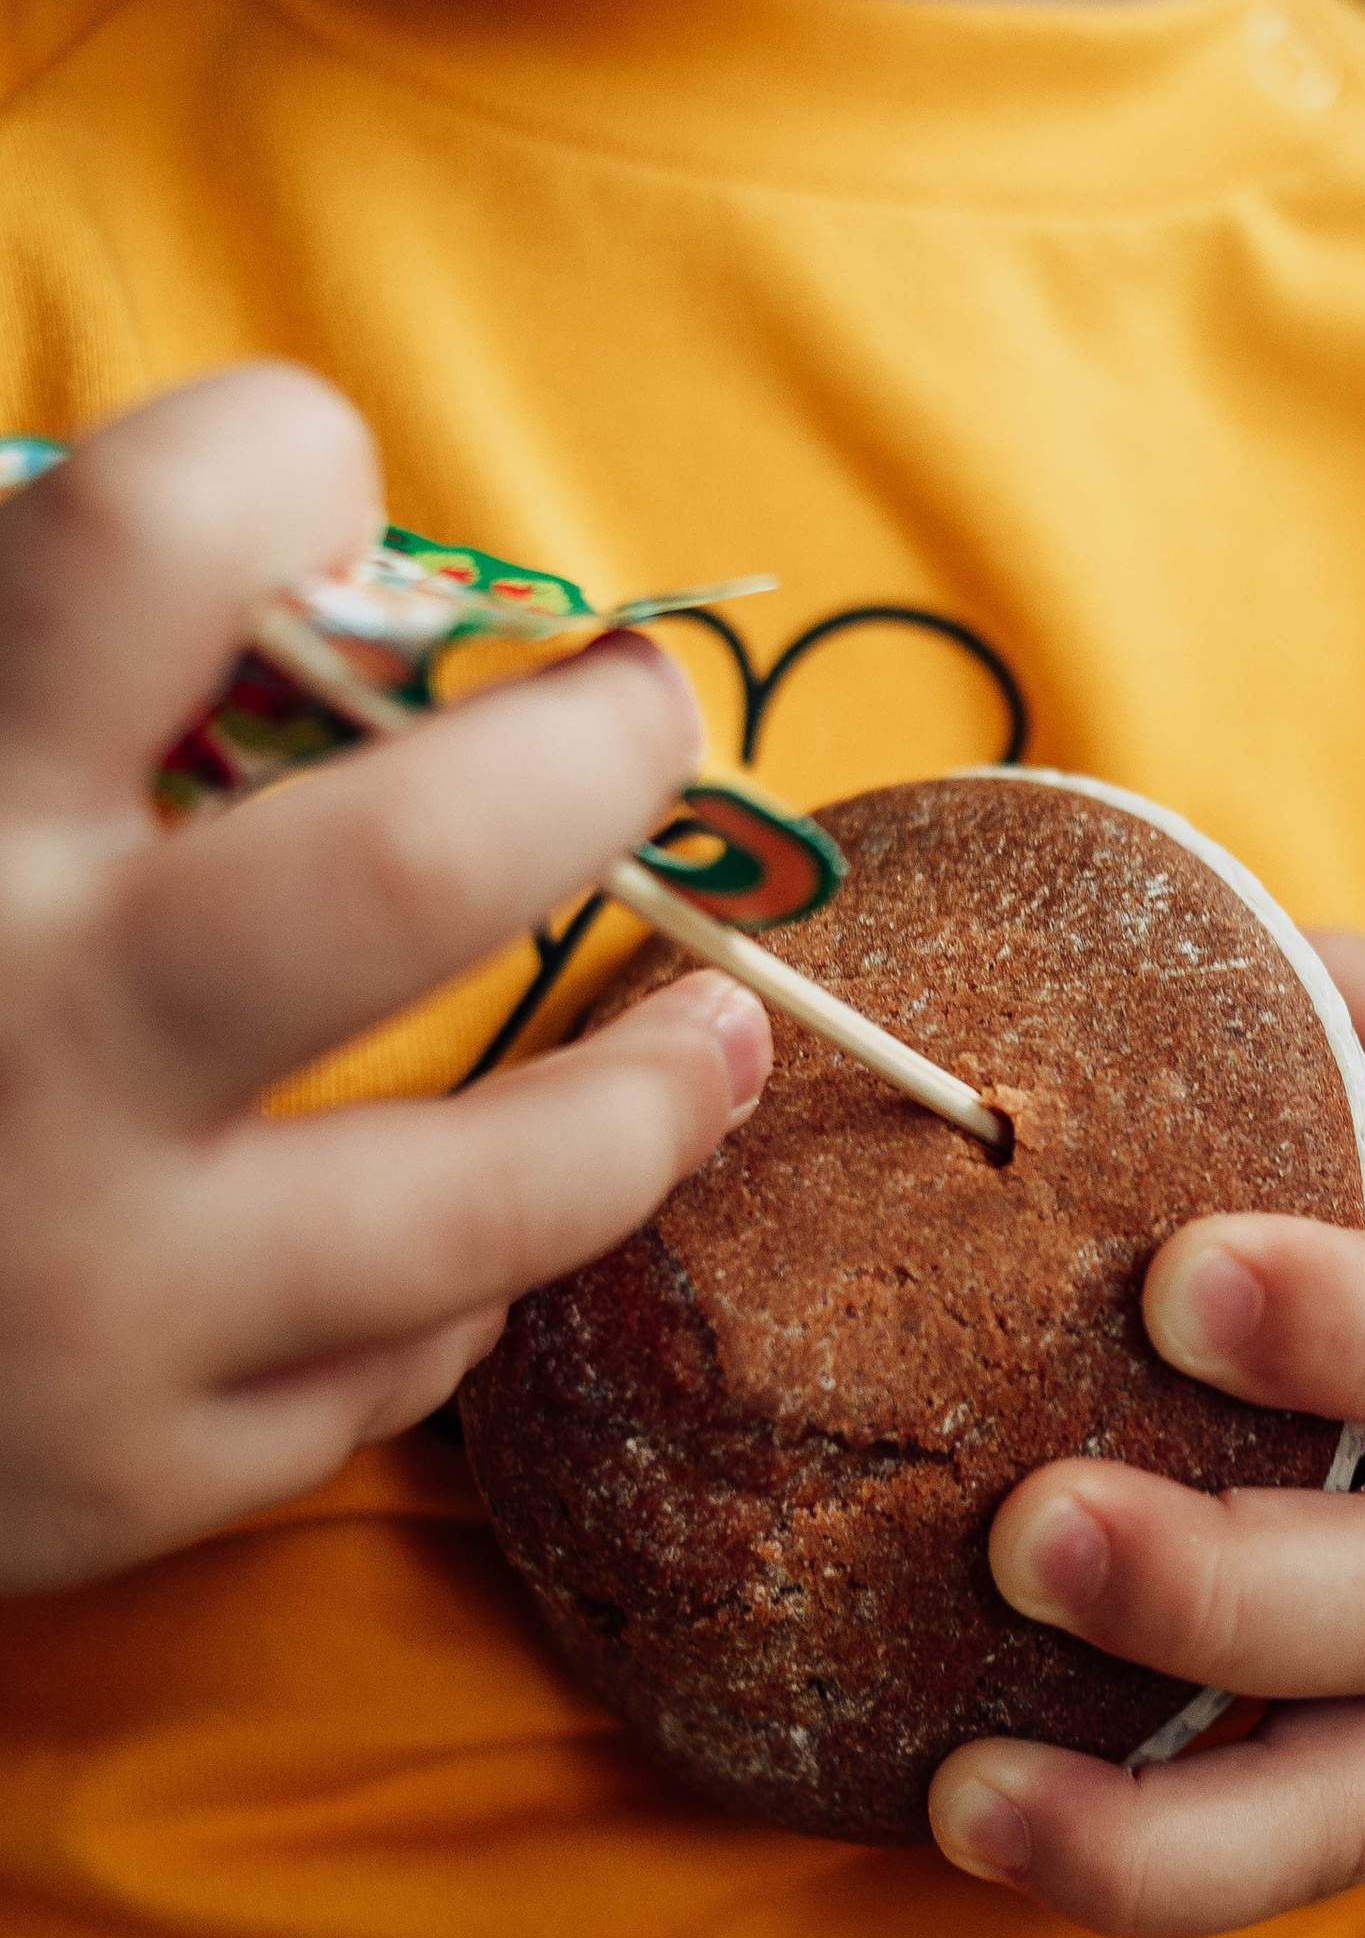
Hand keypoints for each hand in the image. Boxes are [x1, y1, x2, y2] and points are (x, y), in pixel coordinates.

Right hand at [0, 366, 769, 1590]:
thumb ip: (7, 672)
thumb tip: (253, 564)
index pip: (137, 545)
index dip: (274, 462)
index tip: (324, 483)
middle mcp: (17, 1042)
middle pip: (409, 868)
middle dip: (582, 765)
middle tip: (640, 714)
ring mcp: (88, 1286)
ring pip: (497, 1188)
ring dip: (651, 1091)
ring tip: (720, 1027)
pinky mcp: (125, 1476)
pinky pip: (391, 1365)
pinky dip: (450, 1281)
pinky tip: (473, 1222)